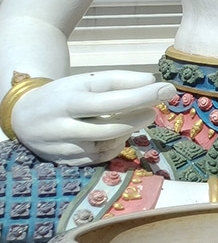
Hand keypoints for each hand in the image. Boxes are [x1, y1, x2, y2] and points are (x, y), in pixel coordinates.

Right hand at [9, 72, 169, 165]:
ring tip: (138, 117)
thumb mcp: (86, 81)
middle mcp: (62, 127)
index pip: (110, 100)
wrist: (24, 116)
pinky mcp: (64, 163)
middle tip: (155, 108)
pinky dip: (114, 145)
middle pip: (109, 127)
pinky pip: (98, 158)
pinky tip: (120, 133)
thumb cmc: (64, 94)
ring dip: (127, 131)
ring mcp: (61, 148)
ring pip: (105, 145)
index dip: (142, 96)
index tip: (167, 89)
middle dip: (138, 117)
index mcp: (68, 100)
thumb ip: (119, 79)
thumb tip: (150, 80)